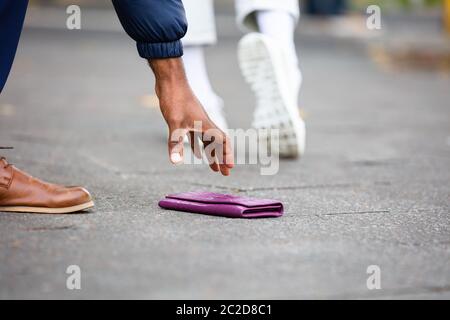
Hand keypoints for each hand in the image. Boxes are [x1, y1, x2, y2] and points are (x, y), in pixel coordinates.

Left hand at [149, 58, 233, 175]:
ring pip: (208, 141)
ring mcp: (196, 121)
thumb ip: (175, 143)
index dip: (227, 154)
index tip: (230, 167)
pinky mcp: (187, 119)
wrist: (170, 80)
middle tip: (225, 174)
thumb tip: (175, 162)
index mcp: (205, 124)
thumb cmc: (175, 99)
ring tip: (214, 168)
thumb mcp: (174, 123)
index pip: (222, 141)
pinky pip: (197, 137)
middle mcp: (204, 123)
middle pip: (218, 143)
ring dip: (212, 155)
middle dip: (222, 159)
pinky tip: (196, 155)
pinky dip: (199, 147)